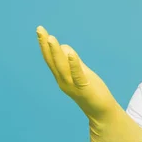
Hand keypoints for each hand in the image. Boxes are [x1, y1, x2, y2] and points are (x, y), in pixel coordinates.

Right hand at [36, 25, 141, 141]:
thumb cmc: (92, 91)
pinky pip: (77, 75)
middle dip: (45, 45)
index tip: (40, 31)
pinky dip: (73, 64)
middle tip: (40, 29)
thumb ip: (73, 61)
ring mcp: (72, 85)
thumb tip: (64, 47)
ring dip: (56, 52)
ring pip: (62, 67)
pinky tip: (70, 53)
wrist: (102, 111)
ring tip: (51, 38)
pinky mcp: (84, 88)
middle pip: (52, 61)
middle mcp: (63, 81)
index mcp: (61, 77)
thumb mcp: (81, 73)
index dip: (45, 45)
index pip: (50, 59)